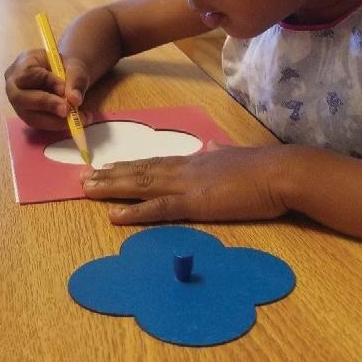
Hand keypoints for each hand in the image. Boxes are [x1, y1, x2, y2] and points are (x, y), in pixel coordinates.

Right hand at [4, 48, 90, 130]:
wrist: (62, 76)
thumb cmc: (64, 67)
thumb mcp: (74, 66)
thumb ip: (76, 80)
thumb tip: (75, 100)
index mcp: (22, 64)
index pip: (27, 74)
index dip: (46, 82)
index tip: (65, 88)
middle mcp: (13, 85)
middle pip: (21, 98)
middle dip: (47, 105)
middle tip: (69, 110)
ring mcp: (18, 103)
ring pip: (30, 116)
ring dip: (56, 120)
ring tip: (81, 118)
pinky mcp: (27, 116)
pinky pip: (39, 123)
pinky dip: (58, 124)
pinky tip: (76, 121)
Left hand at [80, 142, 289, 223]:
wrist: (279, 172)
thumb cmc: (262, 168)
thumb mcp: (234, 155)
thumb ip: (218, 152)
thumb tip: (210, 146)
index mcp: (193, 161)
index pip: (152, 162)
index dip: (128, 165)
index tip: (106, 167)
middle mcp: (183, 169)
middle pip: (139, 171)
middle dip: (109, 175)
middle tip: (82, 177)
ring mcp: (187, 185)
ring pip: (141, 184)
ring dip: (112, 187)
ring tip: (86, 189)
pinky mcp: (195, 203)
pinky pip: (158, 208)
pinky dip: (134, 211)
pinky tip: (113, 215)